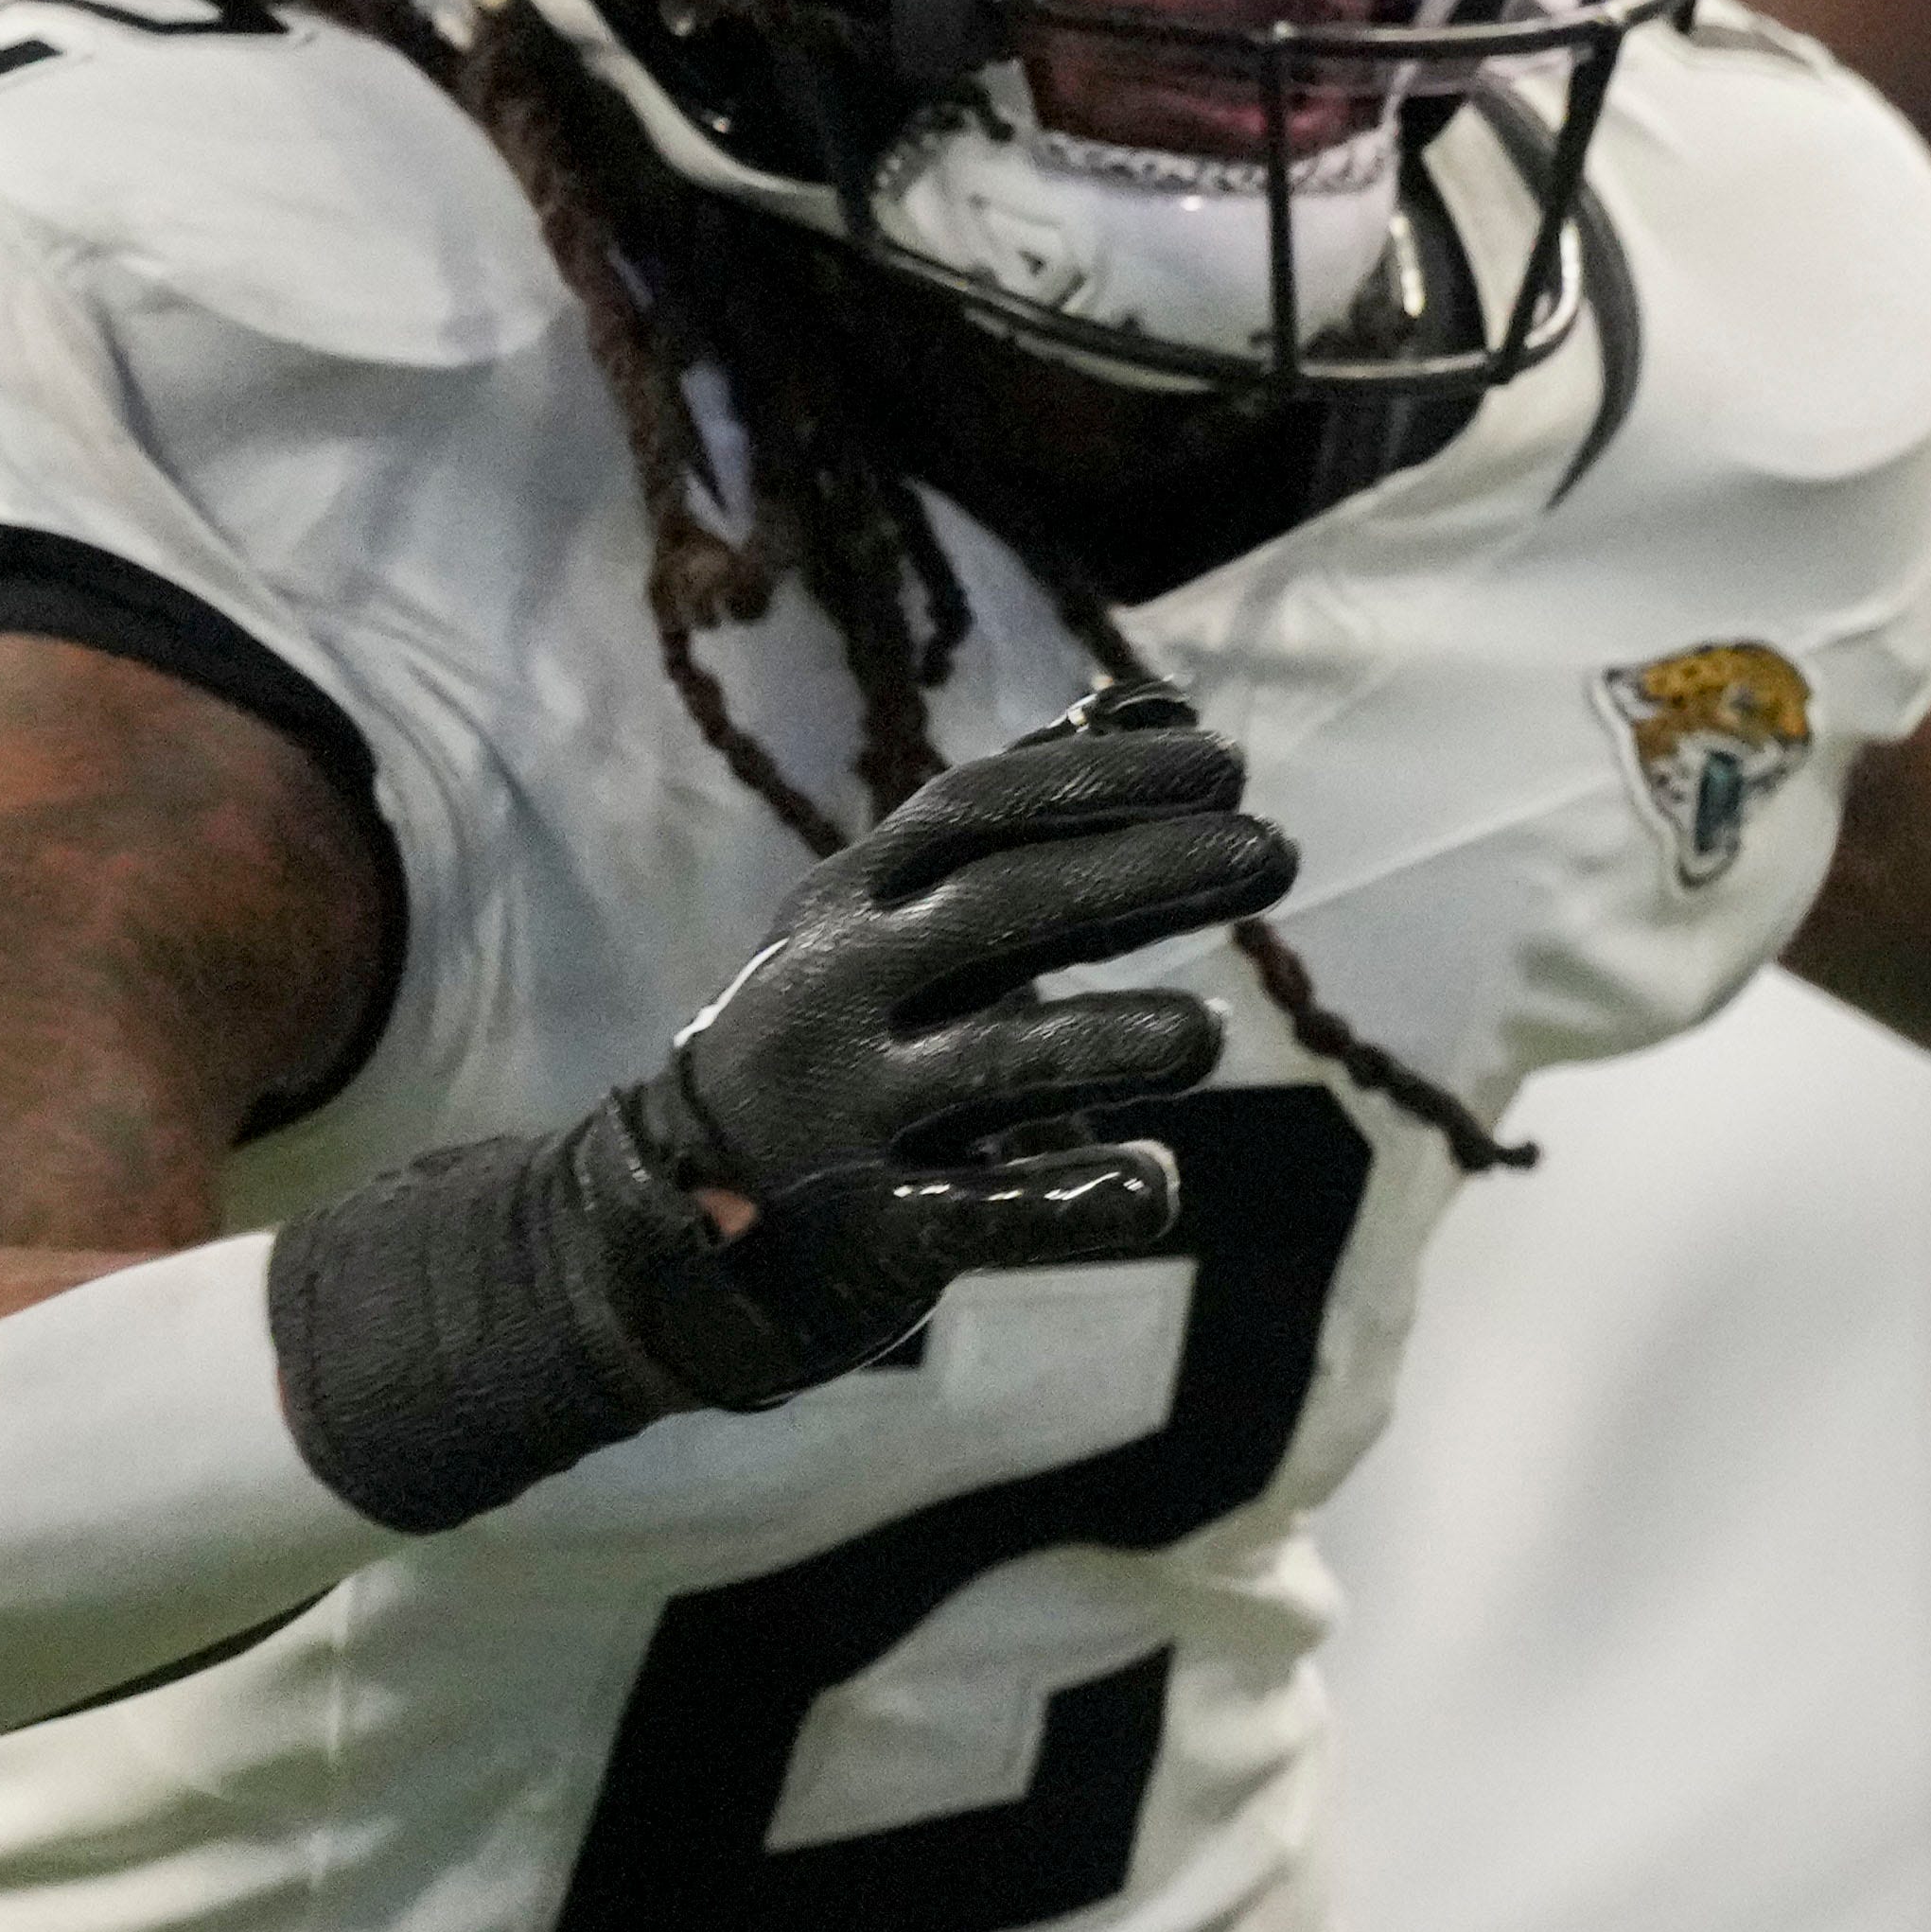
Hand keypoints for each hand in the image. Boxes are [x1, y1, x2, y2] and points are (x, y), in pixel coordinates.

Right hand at [269, 684, 1290, 1531]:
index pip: (979, 808)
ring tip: (1209, 1036)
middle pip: (1003, 909)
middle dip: (1145, 870)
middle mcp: (840, 989)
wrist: (656, 1230)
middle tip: (1273, 852)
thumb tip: (1155, 701)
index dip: (1103, 775)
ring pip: (999, 1062)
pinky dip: (1074, 1197)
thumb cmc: (833, 1039)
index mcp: (851, 900)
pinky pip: (983, 1209)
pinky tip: (1158, 1186)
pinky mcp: (869, 1230)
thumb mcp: (892, 917)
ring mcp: (846, 1112)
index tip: (1227, 765)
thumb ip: (1023, 824)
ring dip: (1116, 1038)